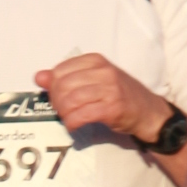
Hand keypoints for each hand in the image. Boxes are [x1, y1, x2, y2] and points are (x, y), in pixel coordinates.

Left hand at [36, 53, 166, 143]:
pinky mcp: (112, 108)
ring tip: (69, 118)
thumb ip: (66, 77)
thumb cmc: (119, 95)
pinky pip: (81, 115)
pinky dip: (72, 123)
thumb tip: (39, 77)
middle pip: (63, 86)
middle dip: (57, 102)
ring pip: (71, 101)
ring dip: (64, 114)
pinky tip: (75, 125)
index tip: (59, 97)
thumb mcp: (94, 80)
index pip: (60, 70)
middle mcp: (103, 71)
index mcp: (96, 60)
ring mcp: (109, 89)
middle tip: (63, 111)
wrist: (148, 111)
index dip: (53, 87)